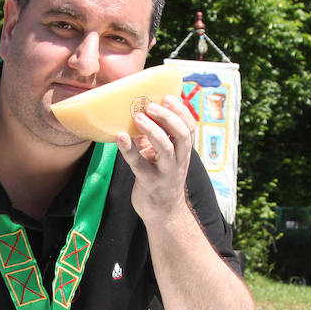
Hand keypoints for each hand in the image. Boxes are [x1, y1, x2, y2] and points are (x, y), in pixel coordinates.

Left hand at [115, 94, 195, 220]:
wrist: (163, 212)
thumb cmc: (160, 177)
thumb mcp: (165, 156)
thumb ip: (160, 137)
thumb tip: (144, 110)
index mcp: (184, 152)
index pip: (190, 128)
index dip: (181, 111)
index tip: (168, 97)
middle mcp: (178, 161)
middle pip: (182, 135)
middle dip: (169, 117)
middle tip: (151, 105)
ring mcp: (165, 173)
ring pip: (166, 148)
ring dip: (152, 130)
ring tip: (137, 117)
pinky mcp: (149, 182)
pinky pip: (139, 164)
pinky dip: (129, 149)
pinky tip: (120, 137)